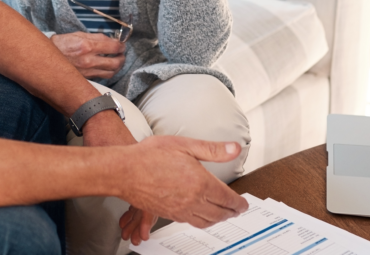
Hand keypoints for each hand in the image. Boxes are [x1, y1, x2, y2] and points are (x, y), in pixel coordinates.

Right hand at [50, 31, 125, 79]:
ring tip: (118, 62)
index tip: (122, 45)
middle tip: (122, 55)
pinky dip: (108, 73)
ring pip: (110, 73)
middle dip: (122, 58)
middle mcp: (89, 60)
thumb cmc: (61, 44)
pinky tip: (108, 68)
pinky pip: (101, 77)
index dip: (121, 46)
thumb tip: (110, 40)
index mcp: (87, 46)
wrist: (46, 58)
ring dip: (117, 68)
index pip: (113, 47)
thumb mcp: (78, 35)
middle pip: (115, 63)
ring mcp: (87, 71)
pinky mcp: (85, 78)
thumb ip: (96, 37)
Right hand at [119, 136, 248, 244]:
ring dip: (218, 219)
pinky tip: (200, 215)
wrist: (125, 171)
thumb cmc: (150, 156)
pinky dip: (202, 221)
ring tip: (223, 215)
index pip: (228, 199)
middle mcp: (193, 201)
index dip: (239, 203)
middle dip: (232, 212)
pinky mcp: (168, 214)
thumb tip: (235, 148)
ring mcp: (180, 210)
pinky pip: (191, 222)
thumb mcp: (185, 146)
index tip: (244, 203)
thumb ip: (213, 149)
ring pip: (207, 221)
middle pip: (220, 213)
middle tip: (238, 210)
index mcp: (201, 183)